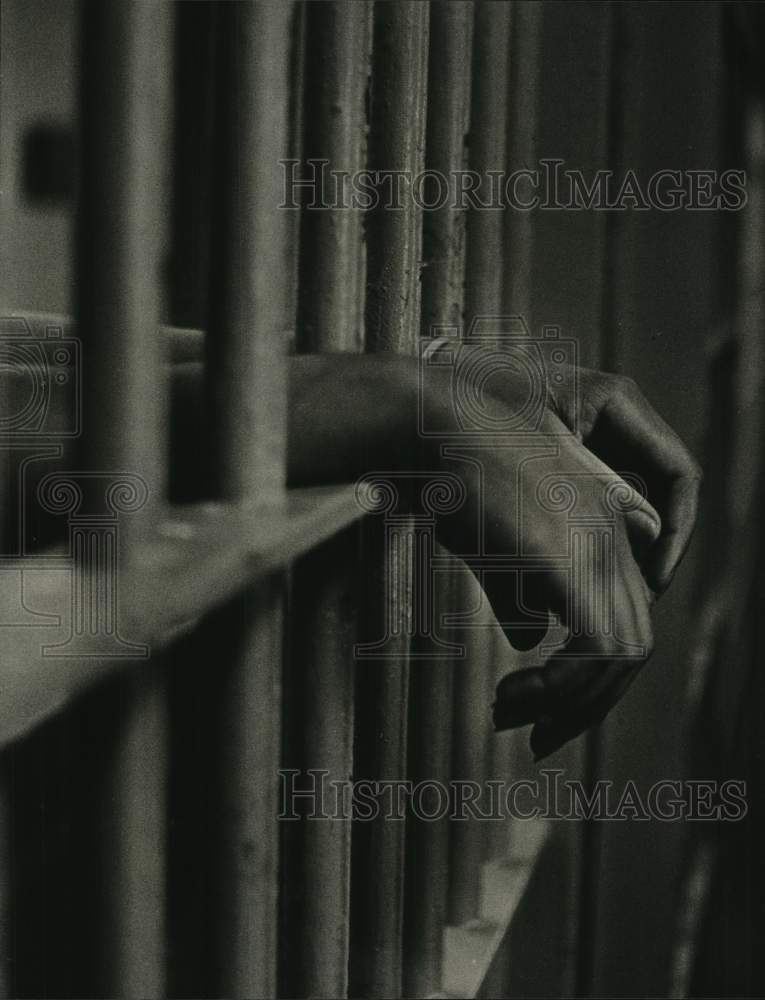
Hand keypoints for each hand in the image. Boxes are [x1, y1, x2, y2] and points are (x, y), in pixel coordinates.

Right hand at [478, 360, 699, 756]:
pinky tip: (515, 696)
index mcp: (602, 533)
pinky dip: (559, 689)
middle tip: (535, 733)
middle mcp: (613, 541)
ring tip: (513, 718)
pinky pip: (590, 650)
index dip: (591, 678)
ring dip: (570, 705)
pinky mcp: (568, 559)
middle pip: (633, 649)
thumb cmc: (456, 480)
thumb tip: (533, 640)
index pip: (623, 624)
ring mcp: (596, 547)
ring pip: (619, 658)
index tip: (541, 708)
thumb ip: (521, 593)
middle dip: (587, 705)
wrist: (435, 432)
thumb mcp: (495, 545)